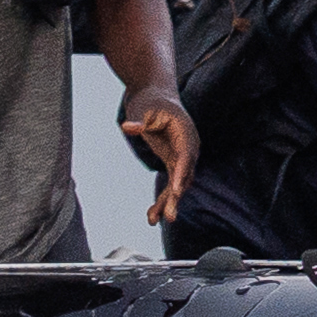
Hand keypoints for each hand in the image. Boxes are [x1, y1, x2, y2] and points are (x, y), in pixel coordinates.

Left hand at [122, 82, 196, 226]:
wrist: (155, 96)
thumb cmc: (150, 100)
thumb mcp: (141, 108)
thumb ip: (137, 120)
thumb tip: (129, 127)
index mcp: (185, 131)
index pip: (187, 155)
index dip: (183, 173)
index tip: (178, 190)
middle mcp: (188, 147)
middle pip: (185, 175)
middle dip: (177, 197)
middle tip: (170, 216)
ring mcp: (182, 157)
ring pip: (178, 184)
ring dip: (168, 203)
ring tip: (152, 220)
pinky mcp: (173, 163)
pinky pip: (171, 185)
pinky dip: (163, 199)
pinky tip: (152, 215)